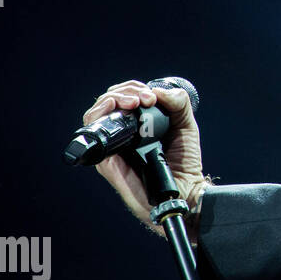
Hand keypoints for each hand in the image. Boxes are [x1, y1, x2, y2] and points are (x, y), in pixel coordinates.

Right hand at [82, 80, 205, 243]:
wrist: (186, 190)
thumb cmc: (184, 161)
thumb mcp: (186, 124)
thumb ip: (177, 103)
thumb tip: (158, 90)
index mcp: (136, 125)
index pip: (122, 98)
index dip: (132, 89)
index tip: (151, 94)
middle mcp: (121, 135)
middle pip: (107, 102)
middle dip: (125, 92)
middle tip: (145, 98)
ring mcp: (112, 148)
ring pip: (95, 115)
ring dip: (113, 100)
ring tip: (135, 102)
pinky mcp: (108, 162)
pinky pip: (95, 139)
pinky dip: (101, 119)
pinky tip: (118, 112)